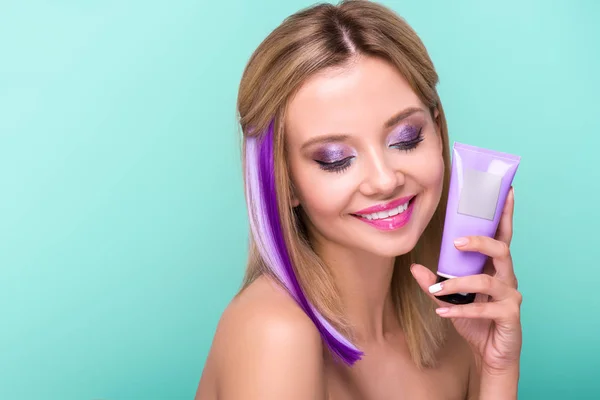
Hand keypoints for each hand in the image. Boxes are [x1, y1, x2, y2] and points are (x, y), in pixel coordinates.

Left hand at [410, 187, 521, 373]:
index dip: (505, 214)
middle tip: (457, 242)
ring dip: (458, 284)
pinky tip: (441, 312)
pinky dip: (459, 311)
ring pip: (486, 282)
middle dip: (480, 242)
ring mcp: (511, 297)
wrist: (490, 354)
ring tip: (437, 290)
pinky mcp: (510, 316)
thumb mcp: (451, 299)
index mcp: (495, 267)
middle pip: (502, 249)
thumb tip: (414, 267)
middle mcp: (506, 277)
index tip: (507, 191)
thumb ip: (436, 283)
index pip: (502, 236)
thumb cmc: (475, 321)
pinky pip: (483, 310)